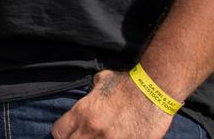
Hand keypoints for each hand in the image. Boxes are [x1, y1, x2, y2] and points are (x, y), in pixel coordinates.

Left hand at [52, 70, 173, 137]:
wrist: (154, 90)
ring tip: (101, 137)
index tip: (71, 133)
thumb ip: (91, 91)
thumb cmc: (128, 83)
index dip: (63, 134)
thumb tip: (91, 92)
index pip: (59, 132)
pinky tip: (120, 138)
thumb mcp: (102, 81)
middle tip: (87, 135)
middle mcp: (92, 130)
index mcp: (81, 113)